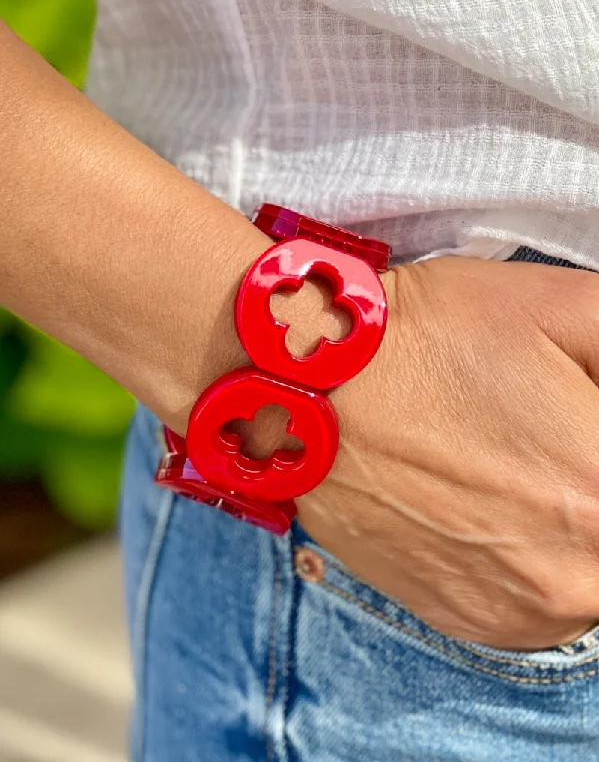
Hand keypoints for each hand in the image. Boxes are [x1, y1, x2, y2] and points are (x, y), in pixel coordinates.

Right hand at [250, 257, 598, 649]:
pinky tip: (487, 505)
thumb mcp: (559, 304)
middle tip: (551, 437)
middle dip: (589, 478)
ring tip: (514, 469)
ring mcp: (520, 611)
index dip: (598, 434)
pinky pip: (538, 605)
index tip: (579, 423)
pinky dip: (532, 560)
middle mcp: (578, 576)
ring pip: (590, 576)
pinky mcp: (466, 622)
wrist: (302, 390)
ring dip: (575, 528)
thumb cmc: (423, 338)